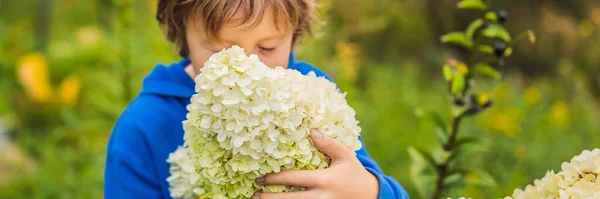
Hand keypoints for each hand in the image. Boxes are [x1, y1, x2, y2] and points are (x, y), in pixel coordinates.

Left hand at [252, 129, 378, 198]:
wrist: (371, 196)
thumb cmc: (354, 174)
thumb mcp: (345, 156)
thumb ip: (328, 144)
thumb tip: (312, 130)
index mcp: (325, 180)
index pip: (294, 179)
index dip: (274, 179)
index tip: (260, 178)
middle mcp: (321, 197)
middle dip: (269, 198)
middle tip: (254, 194)